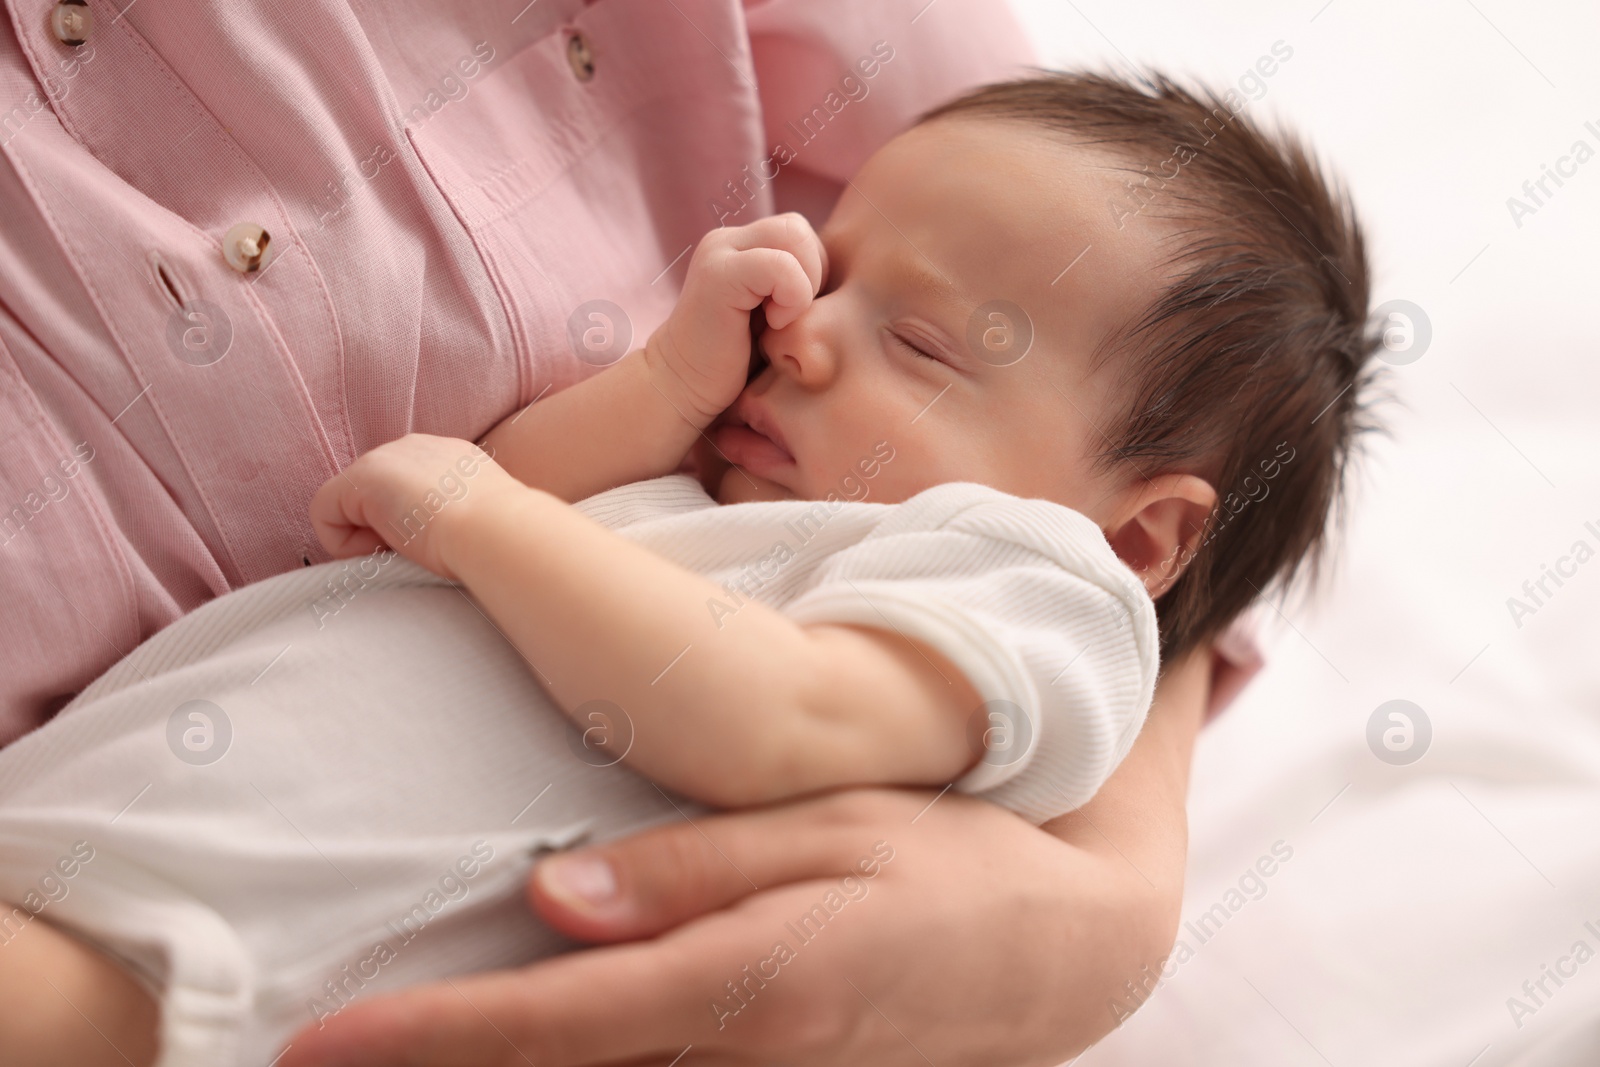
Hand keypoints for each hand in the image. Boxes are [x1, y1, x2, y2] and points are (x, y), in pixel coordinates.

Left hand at [276, 649, 1209, 1066]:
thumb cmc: (953, 864)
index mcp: (749, 980)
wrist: (1067, 948)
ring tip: (399, 1044)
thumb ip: (693, 868)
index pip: (560, 1021)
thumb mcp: (837, 829)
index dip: (436, 1038)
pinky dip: (572, 1063)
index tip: (322, 1044)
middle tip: (319, 1051)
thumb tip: (551, 897)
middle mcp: (743, 1057)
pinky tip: (530, 1035)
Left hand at [308, 434, 521, 579]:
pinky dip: (344, 545)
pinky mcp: (359, 479)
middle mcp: (414, 446)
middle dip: (385, 529)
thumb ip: (457, 513)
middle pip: (374, 495)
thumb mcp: (482, 515)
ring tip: (404, 552)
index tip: (435, 545)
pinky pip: (324, 515)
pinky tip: (383, 551)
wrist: (497, 530)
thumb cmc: (499, 535)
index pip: (407, 488)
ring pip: (349, 506)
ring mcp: (384, 458)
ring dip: (368, 538)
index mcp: (449, 455)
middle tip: (416, 553)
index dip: (409, 524)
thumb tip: (436, 538)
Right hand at [645, 212, 827, 424]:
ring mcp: (720, 252)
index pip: (801, 233)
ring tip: (779, 321)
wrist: (686, 391)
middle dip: (812, 274)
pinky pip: (780, 266)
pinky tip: (772, 326)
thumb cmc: (737, 365)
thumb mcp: (778, 316)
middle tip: (790, 317)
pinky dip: (791, 298)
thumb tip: (847, 275)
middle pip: (799, 227)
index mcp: (743, 246)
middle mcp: (729, 240)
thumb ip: (799, 286)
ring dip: (802, 284)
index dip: (814, 272)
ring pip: (794, 236)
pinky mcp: (718, 274)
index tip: (794, 314)